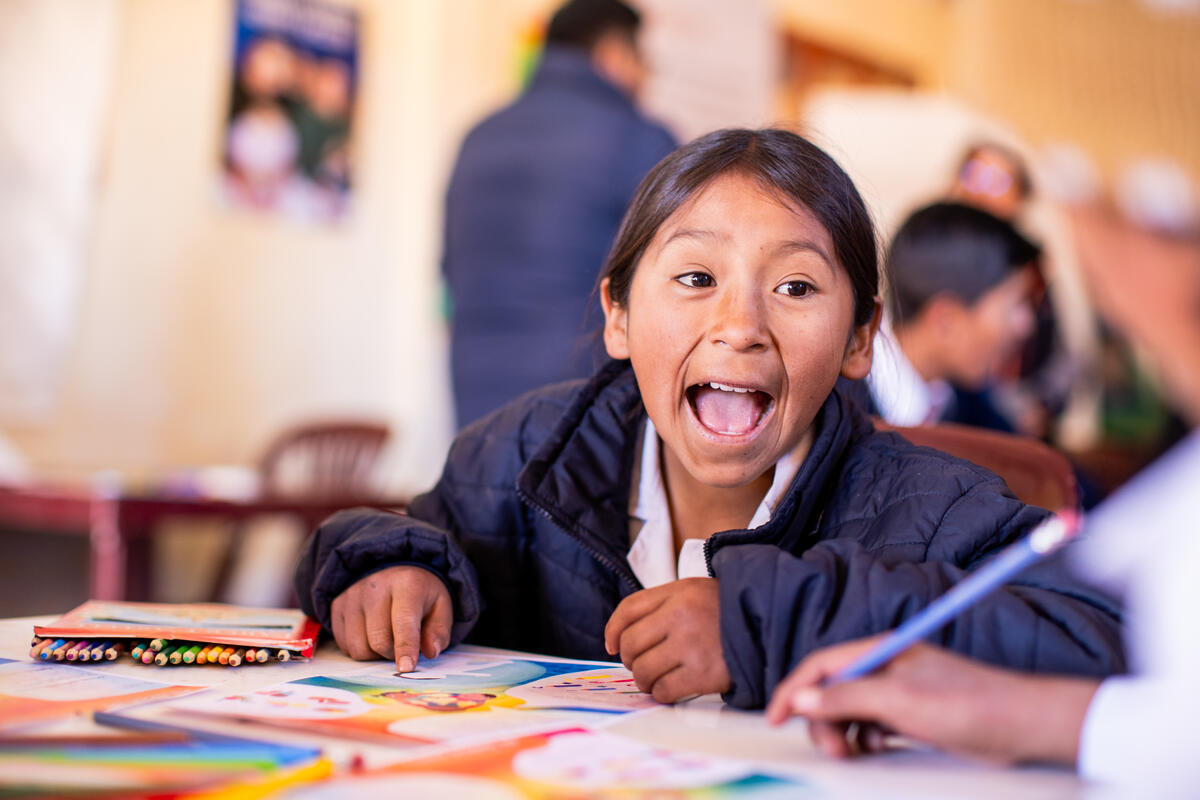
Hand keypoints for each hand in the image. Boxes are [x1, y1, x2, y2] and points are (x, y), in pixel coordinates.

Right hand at [330, 565, 451, 672]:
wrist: (392, 570)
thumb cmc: (419, 594)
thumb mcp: (440, 607)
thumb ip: (439, 630)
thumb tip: (431, 652)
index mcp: (407, 584)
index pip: (403, 621)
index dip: (405, 648)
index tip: (406, 668)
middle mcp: (375, 587)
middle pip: (378, 640)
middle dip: (392, 653)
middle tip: (402, 647)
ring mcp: (352, 595)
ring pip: (358, 647)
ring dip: (374, 654)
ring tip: (386, 639)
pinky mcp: (337, 605)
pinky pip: (344, 645)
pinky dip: (359, 648)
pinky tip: (370, 635)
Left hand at [603, 578, 729, 702]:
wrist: (770, 625)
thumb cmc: (727, 611)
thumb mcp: (695, 592)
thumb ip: (660, 604)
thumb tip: (617, 637)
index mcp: (678, 592)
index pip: (628, 610)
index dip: (612, 630)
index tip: (611, 645)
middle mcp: (681, 616)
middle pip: (630, 644)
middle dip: (630, 659)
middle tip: (640, 664)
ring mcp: (692, 646)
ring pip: (643, 670)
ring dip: (644, 680)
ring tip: (656, 678)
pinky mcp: (704, 674)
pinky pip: (664, 690)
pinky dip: (662, 694)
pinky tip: (671, 688)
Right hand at [764, 637, 1099, 765]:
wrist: (1019, 725)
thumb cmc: (968, 704)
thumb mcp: (899, 702)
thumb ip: (847, 697)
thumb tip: (803, 700)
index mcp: (879, 652)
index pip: (821, 666)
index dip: (794, 690)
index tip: (776, 717)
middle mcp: (884, 668)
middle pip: (831, 691)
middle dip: (822, 720)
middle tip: (832, 749)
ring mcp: (897, 692)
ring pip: (848, 711)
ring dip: (841, 733)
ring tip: (852, 753)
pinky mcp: (911, 714)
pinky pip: (870, 726)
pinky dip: (862, 739)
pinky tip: (870, 749)